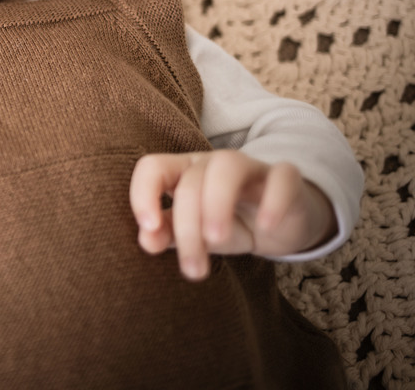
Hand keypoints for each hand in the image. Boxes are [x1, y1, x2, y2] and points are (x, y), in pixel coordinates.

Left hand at [129, 150, 335, 280]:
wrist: (281, 225)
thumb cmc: (230, 225)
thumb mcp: (196, 233)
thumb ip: (167, 234)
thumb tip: (146, 241)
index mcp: (184, 172)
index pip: (153, 167)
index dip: (144, 193)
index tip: (149, 229)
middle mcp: (213, 162)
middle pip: (191, 182)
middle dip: (188, 228)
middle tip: (194, 269)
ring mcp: (251, 166)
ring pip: (227, 168)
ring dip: (217, 204)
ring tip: (217, 240)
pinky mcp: (286, 178)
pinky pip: (281, 178)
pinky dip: (272, 201)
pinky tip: (266, 227)